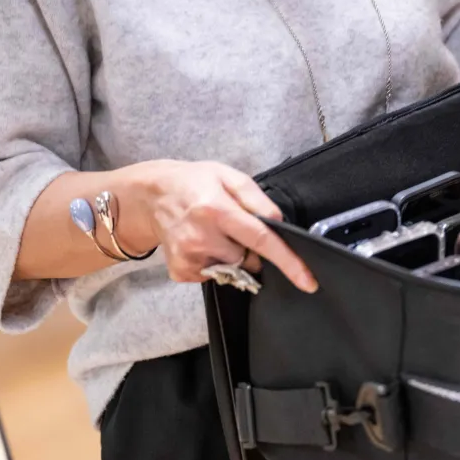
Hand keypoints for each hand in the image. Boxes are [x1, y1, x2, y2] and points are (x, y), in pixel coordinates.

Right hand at [121, 160, 317, 292]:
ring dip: (233, 254)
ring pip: (234, 268)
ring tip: (214, 232)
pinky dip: (216, 261)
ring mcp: (189, 257)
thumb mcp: (229, 177)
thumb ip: (258, 200)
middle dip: (251, 247)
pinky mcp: (181, 271)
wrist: (152, 196)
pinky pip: (215, 274)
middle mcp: (201, 237)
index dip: (289, 262)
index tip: (308, 282)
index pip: (262, 241)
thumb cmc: (195, 183)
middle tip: (233, 226)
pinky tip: (202, 242)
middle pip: (250, 258)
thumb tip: (278, 223)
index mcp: (217, 210)